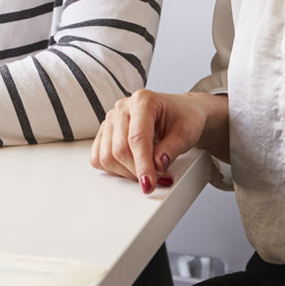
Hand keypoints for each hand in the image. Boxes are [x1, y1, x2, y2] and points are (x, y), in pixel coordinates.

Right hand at [90, 90, 226, 193]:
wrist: (180, 112)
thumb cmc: (183, 118)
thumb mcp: (185, 133)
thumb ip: (171, 149)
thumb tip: (157, 165)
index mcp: (143, 101)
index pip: (137, 138)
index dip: (142, 165)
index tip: (149, 184)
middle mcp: (123, 107)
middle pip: (119, 149)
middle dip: (138, 171)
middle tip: (159, 178)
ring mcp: (111, 119)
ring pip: (107, 156)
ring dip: (126, 172)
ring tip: (147, 171)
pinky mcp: (105, 132)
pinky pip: (98, 157)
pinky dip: (113, 169)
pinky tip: (131, 167)